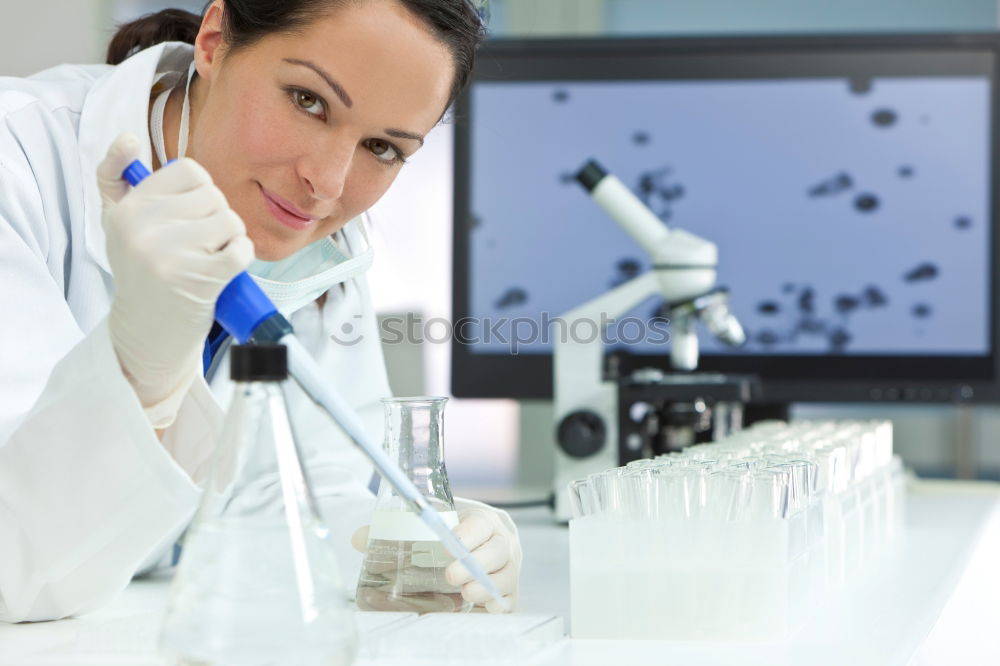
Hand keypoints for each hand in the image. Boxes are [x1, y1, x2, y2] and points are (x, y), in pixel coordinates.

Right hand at [98, 133, 253, 426]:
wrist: (147, 333)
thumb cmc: (142, 271)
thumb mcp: (117, 223)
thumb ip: (115, 178)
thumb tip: (126, 138)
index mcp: (126, 208)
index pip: (189, 170)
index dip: (200, 193)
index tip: (186, 218)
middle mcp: (142, 228)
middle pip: (214, 195)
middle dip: (216, 218)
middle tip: (198, 246)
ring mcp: (169, 254)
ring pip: (230, 221)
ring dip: (230, 240)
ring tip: (209, 259)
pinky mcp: (198, 278)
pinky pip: (242, 249)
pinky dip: (242, 258)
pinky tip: (224, 270)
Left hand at [352, 505, 521, 612]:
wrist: (485, 540)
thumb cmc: (455, 531)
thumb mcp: (433, 524)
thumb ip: (396, 530)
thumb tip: (358, 539)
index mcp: (484, 520)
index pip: (481, 523)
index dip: (468, 533)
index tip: (450, 542)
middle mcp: (502, 542)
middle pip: (498, 551)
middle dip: (474, 565)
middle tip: (450, 575)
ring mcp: (509, 567)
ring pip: (507, 577)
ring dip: (484, 588)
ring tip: (465, 594)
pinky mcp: (510, 591)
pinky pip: (510, 602)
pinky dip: (497, 608)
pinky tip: (480, 610)